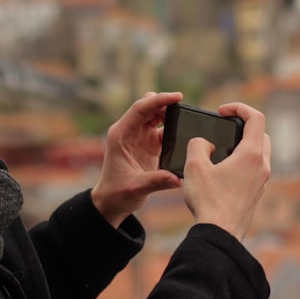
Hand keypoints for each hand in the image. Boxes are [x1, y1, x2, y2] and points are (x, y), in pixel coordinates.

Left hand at [90, 92, 183, 227]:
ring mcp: (138, 136)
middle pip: (147, 106)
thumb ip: (157, 181)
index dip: (158, 100)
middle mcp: (128, 131)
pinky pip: (162, 128)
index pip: (140, 109)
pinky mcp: (148, 143)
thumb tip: (178, 178)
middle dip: (164, 102)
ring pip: (155, 114)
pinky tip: (185, 131)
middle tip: (184, 105)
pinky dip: (173, 127)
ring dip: (169, 113)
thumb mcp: (136, 188)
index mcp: (120, 135)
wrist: (112, 201)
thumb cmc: (117, 193)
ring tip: (187, 117)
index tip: (177, 97)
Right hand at [180, 102, 270, 240]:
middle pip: (261, 135)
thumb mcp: (194, 166)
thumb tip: (205, 144)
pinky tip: (222, 172)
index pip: (256, 118)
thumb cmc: (208, 201)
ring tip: (220, 151)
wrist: (219, 234)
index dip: (239, 107)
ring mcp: (262, 181)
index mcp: (251, 155)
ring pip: (259, 153)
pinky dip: (242, 163)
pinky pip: (254, 170)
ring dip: (243, 146)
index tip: (221, 111)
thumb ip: (198, 144)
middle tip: (224, 129)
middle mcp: (262, 166)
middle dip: (244, 126)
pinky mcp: (257, 194)